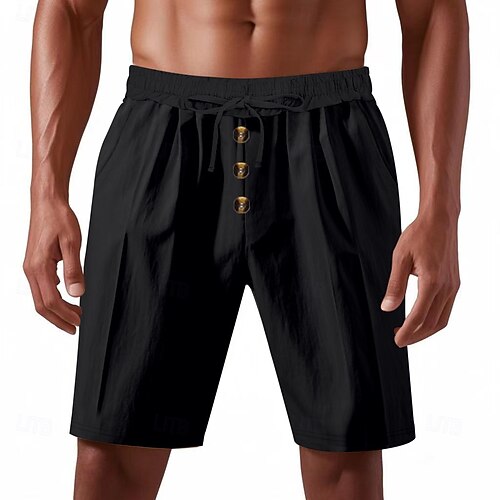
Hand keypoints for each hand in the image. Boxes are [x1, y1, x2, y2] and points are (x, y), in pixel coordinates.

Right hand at [23, 198, 84, 333]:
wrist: (47, 202)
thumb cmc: (60, 219)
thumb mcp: (73, 243)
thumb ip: (75, 269)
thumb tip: (78, 293)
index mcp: (39, 267)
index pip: (51, 300)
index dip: (65, 315)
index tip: (79, 322)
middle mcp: (30, 270)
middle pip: (41, 305)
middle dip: (59, 319)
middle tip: (75, 327)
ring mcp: (30, 267)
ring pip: (40, 298)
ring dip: (56, 310)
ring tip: (74, 314)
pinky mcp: (34, 263)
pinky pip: (41, 288)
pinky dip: (53, 298)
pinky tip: (66, 297)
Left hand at [380, 211, 460, 346]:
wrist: (440, 220)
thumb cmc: (420, 235)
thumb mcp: (400, 258)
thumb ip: (394, 285)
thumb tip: (388, 307)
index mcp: (432, 282)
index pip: (419, 316)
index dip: (407, 332)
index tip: (396, 340)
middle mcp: (447, 287)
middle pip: (433, 324)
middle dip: (416, 336)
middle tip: (399, 339)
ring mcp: (453, 286)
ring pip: (442, 319)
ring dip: (425, 330)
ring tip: (408, 331)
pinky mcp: (455, 283)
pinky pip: (447, 309)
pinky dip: (434, 320)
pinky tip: (420, 317)